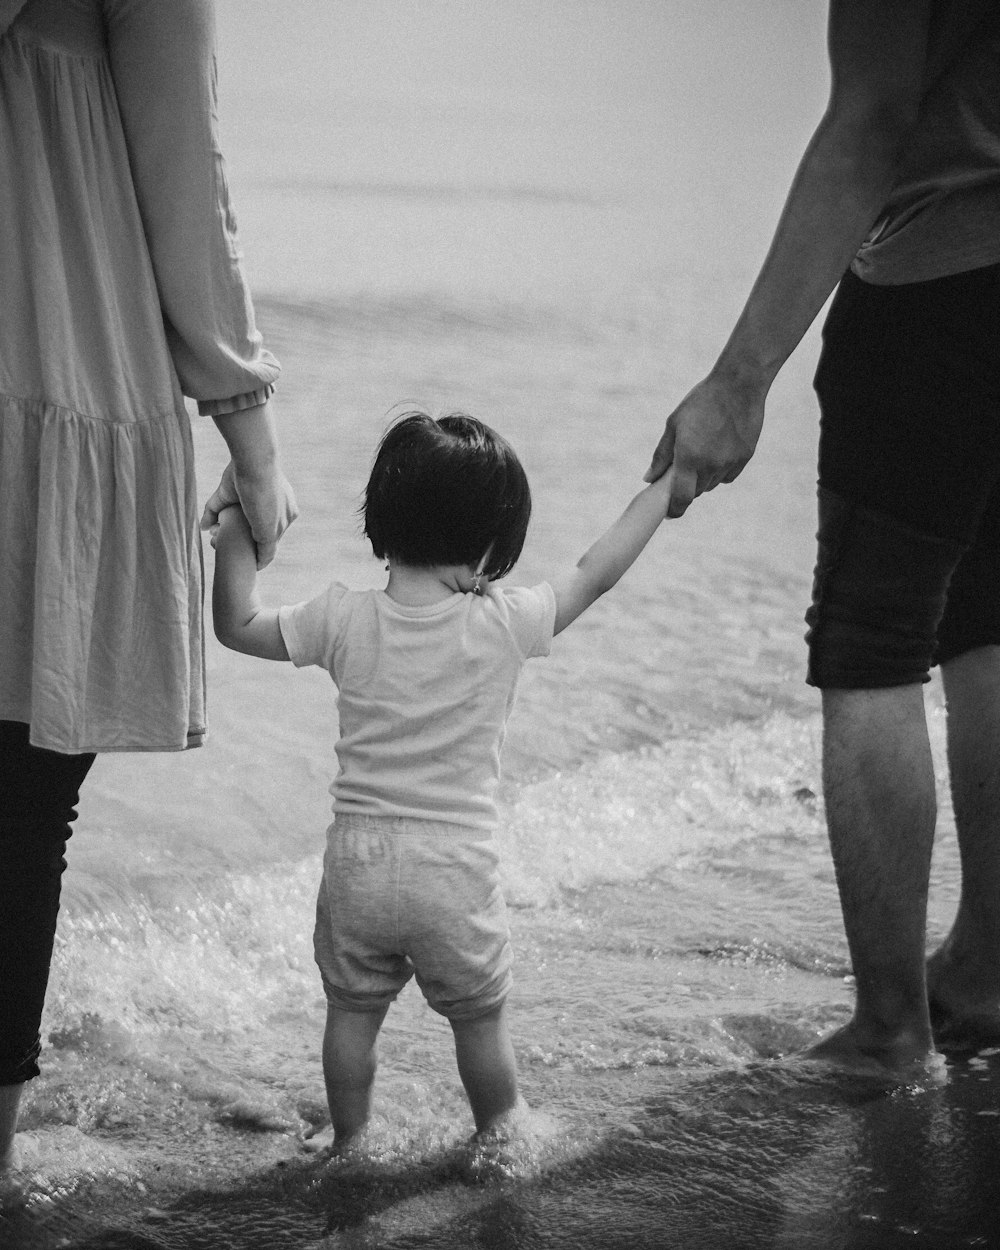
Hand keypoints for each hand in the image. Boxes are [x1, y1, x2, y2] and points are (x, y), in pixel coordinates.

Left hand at [201, 459, 297, 568]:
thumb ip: (266, 550)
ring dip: (223, 533)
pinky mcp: (227, 490)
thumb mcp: (270, 531)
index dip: (258, 552)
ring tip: (214, 542)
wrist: (254, 465)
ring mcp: (247, 497)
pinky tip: (206, 529)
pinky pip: (216, 508)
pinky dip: (209, 519)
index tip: (247, 564)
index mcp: (285, 513)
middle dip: (239, 542)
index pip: (270, 539)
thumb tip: (258, 565)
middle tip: (228, 553)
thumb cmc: (267, 500)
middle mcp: (266, 504)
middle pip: (250, 530)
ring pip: (232, 521)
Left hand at [644, 374, 764, 517]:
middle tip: (683, 468)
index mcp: (689, 457)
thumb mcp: (674, 425)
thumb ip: (662, 456)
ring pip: (712, 484)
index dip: (674, 510)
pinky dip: (720, 470)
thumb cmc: (700, 402)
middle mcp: (711, 465)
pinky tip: (718, 450)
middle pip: (696, 491)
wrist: (739, 385)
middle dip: (687, 486)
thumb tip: (649, 478)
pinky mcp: (744, 458)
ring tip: (702, 451)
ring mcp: (730, 463)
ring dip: (703, 478)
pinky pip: (727, 475)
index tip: (669, 513)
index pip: (681, 497)